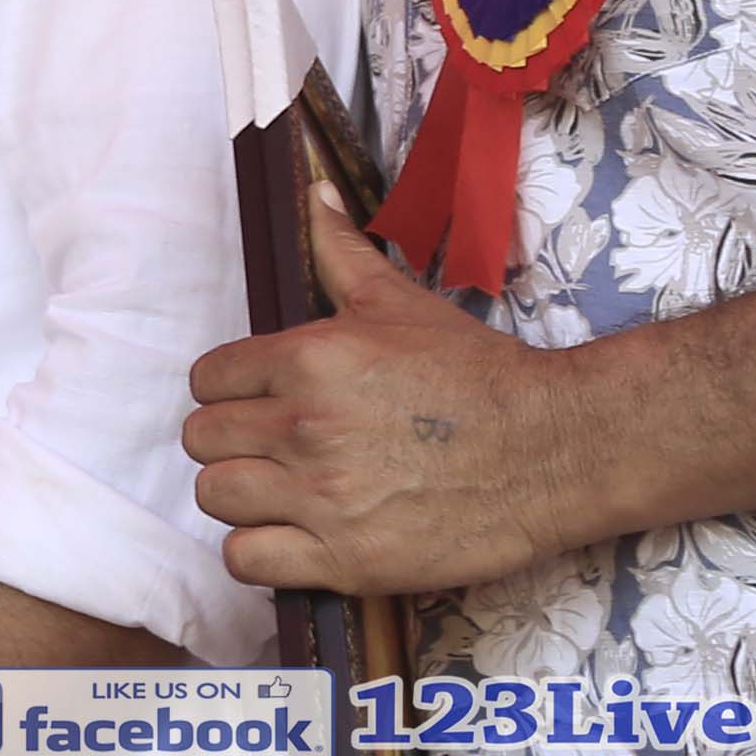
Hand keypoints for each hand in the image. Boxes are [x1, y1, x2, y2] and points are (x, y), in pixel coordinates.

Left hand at [182, 181, 598, 597]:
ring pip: (216, 498)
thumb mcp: (401, 302)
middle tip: (280, 449)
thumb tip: (314, 195)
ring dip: (244, 497)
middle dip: (234, 443)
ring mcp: (321, 497)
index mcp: (308, 359)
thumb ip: (342, 253)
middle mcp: (304, 427)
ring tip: (289, 492)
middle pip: (202, 440)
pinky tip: (297, 536)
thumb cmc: (477, 374)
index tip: (265, 403)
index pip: (207, 380)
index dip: (230, 392)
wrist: (553, 448)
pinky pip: (245, 561)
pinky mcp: (342, 559)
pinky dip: (261, 553)